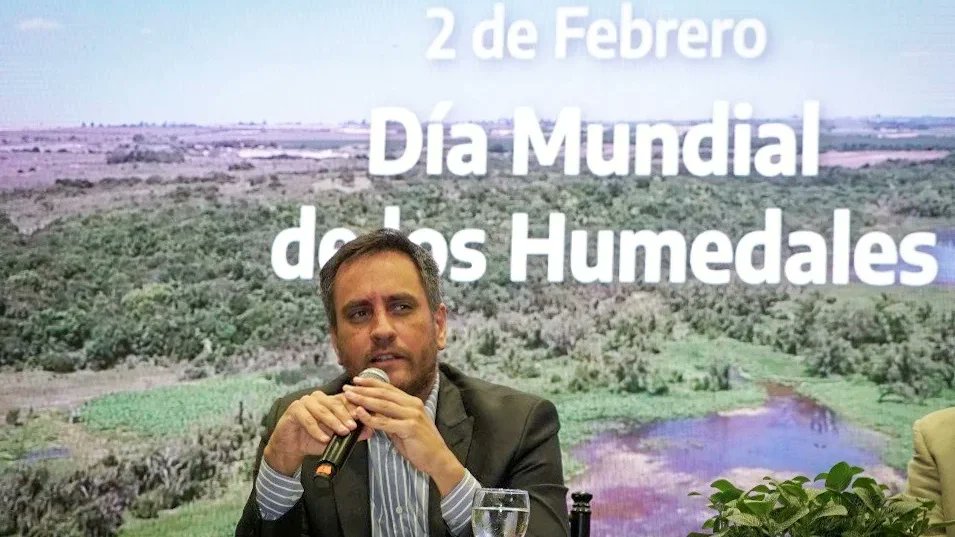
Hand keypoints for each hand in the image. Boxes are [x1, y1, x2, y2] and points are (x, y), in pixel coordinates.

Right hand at [263, 391, 370, 475]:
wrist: (291, 447)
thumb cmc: (313, 439)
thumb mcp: (334, 437)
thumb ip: (352, 434)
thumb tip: (370, 431)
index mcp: (329, 400)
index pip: (344, 400)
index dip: (354, 407)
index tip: (363, 416)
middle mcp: (318, 398)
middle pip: (334, 403)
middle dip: (345, 415)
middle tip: (354, 426)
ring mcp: (305, 402)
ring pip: (322, 410)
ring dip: (333, 422)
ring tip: (343, 432)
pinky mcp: (294, 409)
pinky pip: (307, 420)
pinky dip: (317, 431)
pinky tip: (325, 439)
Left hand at [343, 376, 464, 495]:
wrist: (437, 458)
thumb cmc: (420, 444)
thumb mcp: (403, 427)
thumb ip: (390, 418)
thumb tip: (372, 413)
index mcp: (411, 402)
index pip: (388, 389)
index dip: (371, 383)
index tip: (356, 380)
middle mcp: (412, 405)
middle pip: (383, 394)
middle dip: (363, 389)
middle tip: (347, 387)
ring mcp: (412, 415)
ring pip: (383, 405)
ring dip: (364, 400)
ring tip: (349, 397)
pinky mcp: (410, 428)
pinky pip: (386, 422)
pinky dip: (371, 418)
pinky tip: (360, 413)